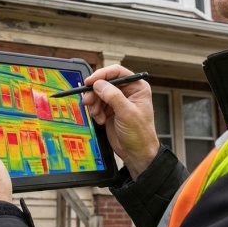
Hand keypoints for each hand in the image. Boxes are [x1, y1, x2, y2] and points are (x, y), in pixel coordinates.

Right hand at [82, 65, 159, 179]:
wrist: (136, 154)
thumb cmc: (140, 134)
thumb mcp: (127, 113)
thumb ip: (113, 96)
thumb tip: (99, 84)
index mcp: (137, 87)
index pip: (117, 72)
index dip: (102, 75)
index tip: (90, 81)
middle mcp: (127, 91)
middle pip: (104, 82)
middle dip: (95, 92)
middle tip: (87, 100)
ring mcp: (118, 101)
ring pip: (98, 93)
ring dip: (94, 104)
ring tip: (97, 115)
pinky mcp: (110, 110)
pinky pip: (97, 104)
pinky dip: (95, 112)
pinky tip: (101, 120)